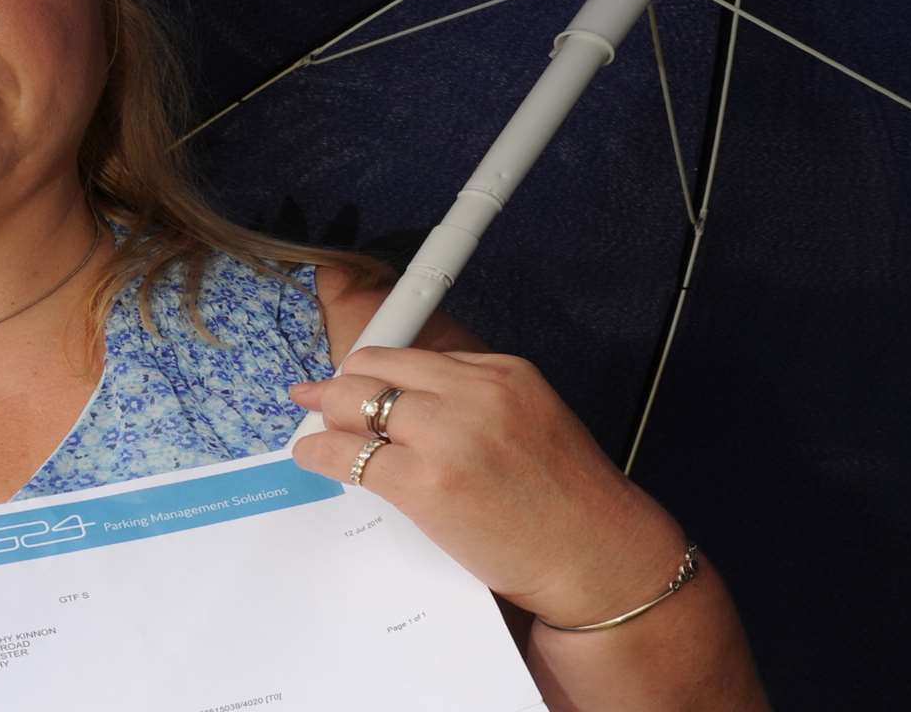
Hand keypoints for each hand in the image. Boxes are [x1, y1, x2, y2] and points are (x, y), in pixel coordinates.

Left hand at [287, 345, 687, 626]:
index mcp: (503, 371)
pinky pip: (353, 458)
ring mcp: (449, 435)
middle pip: (374, 368)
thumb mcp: (530, 418)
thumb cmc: (566, 501)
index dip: (373, 368)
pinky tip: (313, 458)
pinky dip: (322, 454)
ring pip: (356, 404)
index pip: (412, 354)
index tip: (350, 375)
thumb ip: (472, 401)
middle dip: (341, 386)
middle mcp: (474, 392)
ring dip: (327, 416)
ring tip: (316, 430)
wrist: (597, 557)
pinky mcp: (427, 483)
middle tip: (319, 401)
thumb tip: (404, 401)